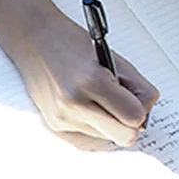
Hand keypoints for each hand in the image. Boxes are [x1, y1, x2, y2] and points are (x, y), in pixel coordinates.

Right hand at [7, 15, 160, 146]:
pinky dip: (94, 123)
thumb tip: (145, 115)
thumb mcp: (113, 58)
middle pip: (125, 137)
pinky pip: (89, 137)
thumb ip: (137, 87)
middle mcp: (74, 104)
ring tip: (96, 97)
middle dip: (129, 123)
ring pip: (108, 138)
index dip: (141, 108)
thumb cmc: (71, 43)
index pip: (135, 117)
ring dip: (109, 121)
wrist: (33, 40)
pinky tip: (85, 105)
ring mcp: (62, 118)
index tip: (136, 99)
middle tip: (123, 105)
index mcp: (92, 81)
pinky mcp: (55, 125)